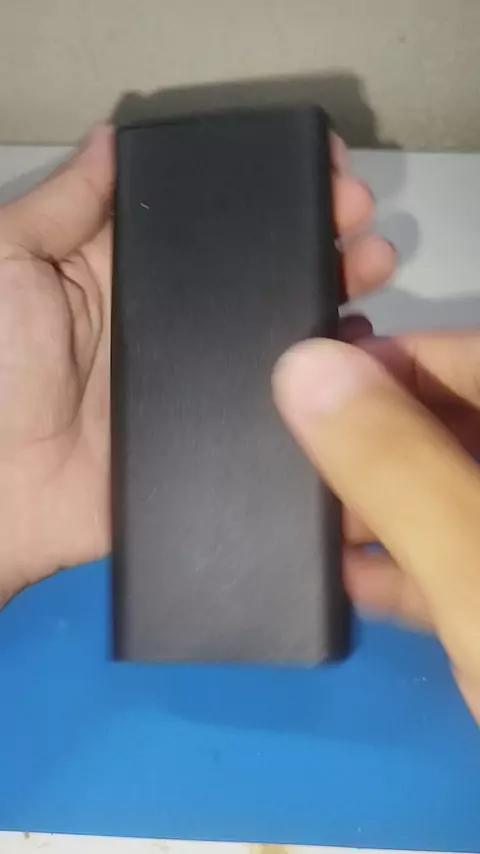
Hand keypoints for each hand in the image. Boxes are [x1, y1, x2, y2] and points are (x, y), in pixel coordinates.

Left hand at [0, 130, 393, 604]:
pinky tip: (353, 348)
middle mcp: (175, 319)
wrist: (4, 490)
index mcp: (129, 273)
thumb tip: (111, 138)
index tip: (314, 167)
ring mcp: (201, 377)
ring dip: (328, 293)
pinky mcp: (218, 430)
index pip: (208, 220)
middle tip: (359, 213)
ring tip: (373, 265)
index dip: (261, 190)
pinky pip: (279, 401)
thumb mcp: (10, 262)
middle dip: (313, 232)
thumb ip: (61, 207)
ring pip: (276, 329)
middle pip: (256, 269)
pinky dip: (319, 378)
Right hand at [273, 333, 479, 722]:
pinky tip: (358, 583)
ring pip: (463, 494)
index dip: (392, 363)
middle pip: (466, 425)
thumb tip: (303, 367)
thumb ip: (397, 468)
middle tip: (302, 470)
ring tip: (316, 527)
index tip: (307, 391)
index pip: (478, 357)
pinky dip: (421, 565)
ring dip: (391, 509)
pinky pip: (473, 558)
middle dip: (380, 444)